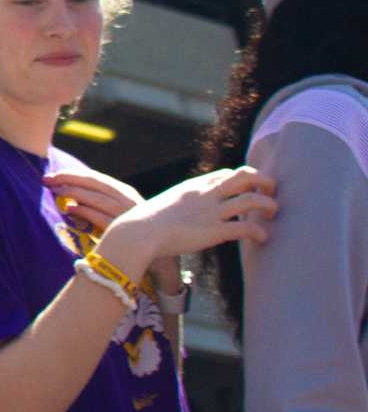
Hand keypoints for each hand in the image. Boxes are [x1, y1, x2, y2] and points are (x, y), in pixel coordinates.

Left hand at [43, 167, 142, 232]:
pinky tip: (70, 209)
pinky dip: (85, 212)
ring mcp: (128, 214)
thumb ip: (98, 205)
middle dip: (68, 179)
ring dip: (74, 192)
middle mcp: (127, 200)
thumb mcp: (118, 214)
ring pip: (97, 198)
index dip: (73, 175)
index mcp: (124, 193)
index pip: (95, 178)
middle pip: (93, 184)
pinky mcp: (126, 231)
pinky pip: (102, 218)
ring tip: (55, 191)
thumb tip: (70, 201)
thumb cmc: (133, 235)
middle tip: (46, 179)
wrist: (160, 257)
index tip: (53, 174)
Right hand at [99, 165, 275, 281]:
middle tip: (271, 192)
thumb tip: (183, 216)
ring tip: (272, 213)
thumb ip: (181, 206)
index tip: (251, 189)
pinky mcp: (214, 231)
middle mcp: (206, 194)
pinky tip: (262, 238)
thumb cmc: (145, 224)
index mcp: (194, 187)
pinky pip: (245, 228)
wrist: (138, 233)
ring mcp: (211, 212)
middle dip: (263, 182)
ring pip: (251, 199)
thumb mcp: (165, 206)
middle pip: (245, 176)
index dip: (243, 179)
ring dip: (268, 205)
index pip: (227, 174)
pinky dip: (259, 232)